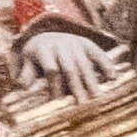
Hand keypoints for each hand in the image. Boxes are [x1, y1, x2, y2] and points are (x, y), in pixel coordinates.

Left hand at [13, 18, 132, 112]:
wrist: (48, 32)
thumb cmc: (38, 54)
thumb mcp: (27, 60)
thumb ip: (26, 73)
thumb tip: (23, 87)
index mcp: (44, 50)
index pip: (51, 70)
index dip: (55, 86)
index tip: (58, 102)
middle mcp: (61, 45)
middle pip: (70, 68)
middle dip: (76, 86)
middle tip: (83, 103)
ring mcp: (76, 43)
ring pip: (85, 63)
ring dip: (92, 80)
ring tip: (98, 97)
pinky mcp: (87, 44)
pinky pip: (98, 53)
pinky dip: (106, 64)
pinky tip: (113, 77)